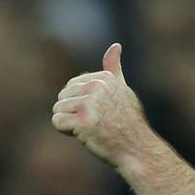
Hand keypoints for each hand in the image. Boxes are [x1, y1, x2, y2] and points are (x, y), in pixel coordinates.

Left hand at [52, 43, 147, 165]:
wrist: (136, 149)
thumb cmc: (128, 123)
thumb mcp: (123, 90)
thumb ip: (114, 69)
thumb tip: (116, 46)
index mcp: (104, 79)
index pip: (73, 85)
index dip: (81, 102)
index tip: (101, 112)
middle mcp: (97, 88)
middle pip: (63, 96)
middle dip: (73, 111)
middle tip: (95, 123)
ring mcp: (89, 104)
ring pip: (58, 109)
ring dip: (70, 122)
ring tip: (91, 129)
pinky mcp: (82, 122)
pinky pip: (57, 122)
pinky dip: (66, 131)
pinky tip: (84, 135)